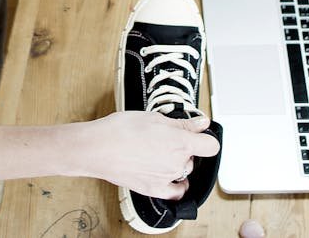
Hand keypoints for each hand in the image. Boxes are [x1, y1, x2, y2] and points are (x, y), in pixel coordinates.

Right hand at [80, 111, 219, 199]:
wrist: (98, 148)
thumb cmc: (121, 130)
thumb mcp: (155, 117)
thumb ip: (183, 123)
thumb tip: (202, 123)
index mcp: (180, 143)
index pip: (211, 145)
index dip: (205, 137)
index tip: (198, 133)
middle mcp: (177, 163)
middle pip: (194, 156)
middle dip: (184, 146)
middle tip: (165, 136)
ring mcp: (166, 178)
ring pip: (183, 170)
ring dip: (176, 161)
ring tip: (156, 150)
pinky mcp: (154, 189)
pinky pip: (175, 192)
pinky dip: (176, 185)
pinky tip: (169, 175)